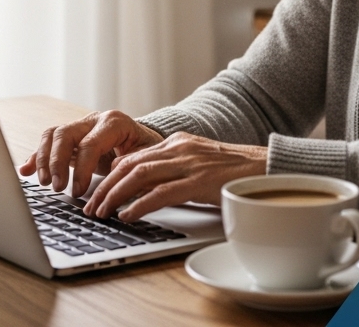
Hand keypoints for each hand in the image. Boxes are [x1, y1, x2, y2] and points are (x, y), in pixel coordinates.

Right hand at [18, 110, 164, 197]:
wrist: (144, 139)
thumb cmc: (146, 149)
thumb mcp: (147, 157)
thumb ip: (133, 165)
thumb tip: (117, 175)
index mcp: (114, 123)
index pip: (90, 144)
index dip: (82, 170)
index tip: (78, 191)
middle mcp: (94, 120)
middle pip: (65, 134)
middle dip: (57, 162)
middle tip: (57, 186)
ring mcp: (80, 127)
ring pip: (52, 135)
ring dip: (44, 159)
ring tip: (44, 183)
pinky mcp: (71, 138)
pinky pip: (48, 143)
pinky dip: (36, 157)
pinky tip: (26, 170)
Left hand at [83, 133, 267, 220]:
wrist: (268, 168)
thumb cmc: (235, 172)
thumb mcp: (199, 162)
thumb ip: (173, 168)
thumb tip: (144, 186)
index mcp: (178, 142)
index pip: (134, 156)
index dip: (110, 175)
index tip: (97, 191)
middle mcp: (180, 149)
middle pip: (130, 165)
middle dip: (105, 186)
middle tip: (91, 206)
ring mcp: (189, 164)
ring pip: (138, 176)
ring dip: (114, 195)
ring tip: (101, 212)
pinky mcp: (199, 182)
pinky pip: (161, 193)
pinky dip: (139, 205)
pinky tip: (128, 216)